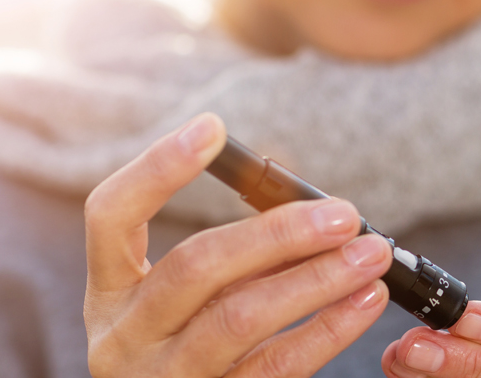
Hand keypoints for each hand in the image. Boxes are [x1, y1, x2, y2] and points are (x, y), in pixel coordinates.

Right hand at [83, 113, 392, 376]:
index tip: (213, 126)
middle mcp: (125, 337)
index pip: (110, 215)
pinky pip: (277, 368)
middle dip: (276, 233)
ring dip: (317, 279)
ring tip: (371, 254)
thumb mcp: (186, 303)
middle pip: (194, 267)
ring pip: (240, 319)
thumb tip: (311, 203)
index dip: (157, 168)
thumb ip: (233, 255)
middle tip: (343, 214)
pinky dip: (328, 330)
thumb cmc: (190, 351)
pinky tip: (366, 301)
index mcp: (109, 293)